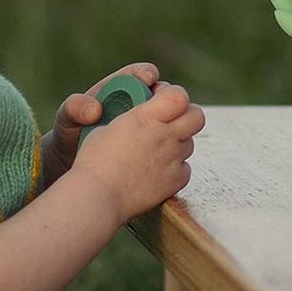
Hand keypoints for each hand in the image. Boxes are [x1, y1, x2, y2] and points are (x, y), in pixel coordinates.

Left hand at [42, 62, 159, 185]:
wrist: (72, 162)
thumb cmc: (71, 132)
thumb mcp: (68, 117)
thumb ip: (76, 107)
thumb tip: (95, 109)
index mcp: (122, 89)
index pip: (143, 74)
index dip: (147, 74)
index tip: (147, 79)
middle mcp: (140, 105)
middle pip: (165, 94)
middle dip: (167, 96)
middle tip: (162, 103)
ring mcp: (149, 127)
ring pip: (171, 119)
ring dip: (171, 123)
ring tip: (162, 131)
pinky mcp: (153, 148)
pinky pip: (168, 143)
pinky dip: (169, 146)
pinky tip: (162, 154)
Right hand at [74, 82, 204, 224]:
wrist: (97, 196)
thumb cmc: (94, 161)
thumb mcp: (107, 126)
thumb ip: (131, 118)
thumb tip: (140, 115)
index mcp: (146, 118)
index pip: (179, 96)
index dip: (174, 94)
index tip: (161, 98)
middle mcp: (165, 136)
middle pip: (196, 116)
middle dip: (187, 115)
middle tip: (171, 120)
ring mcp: (172, 159)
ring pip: (190, 143)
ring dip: (178, 142)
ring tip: (157, 149)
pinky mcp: (175, 181)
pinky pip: (185, 168)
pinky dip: (176, 168)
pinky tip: (157, 170)